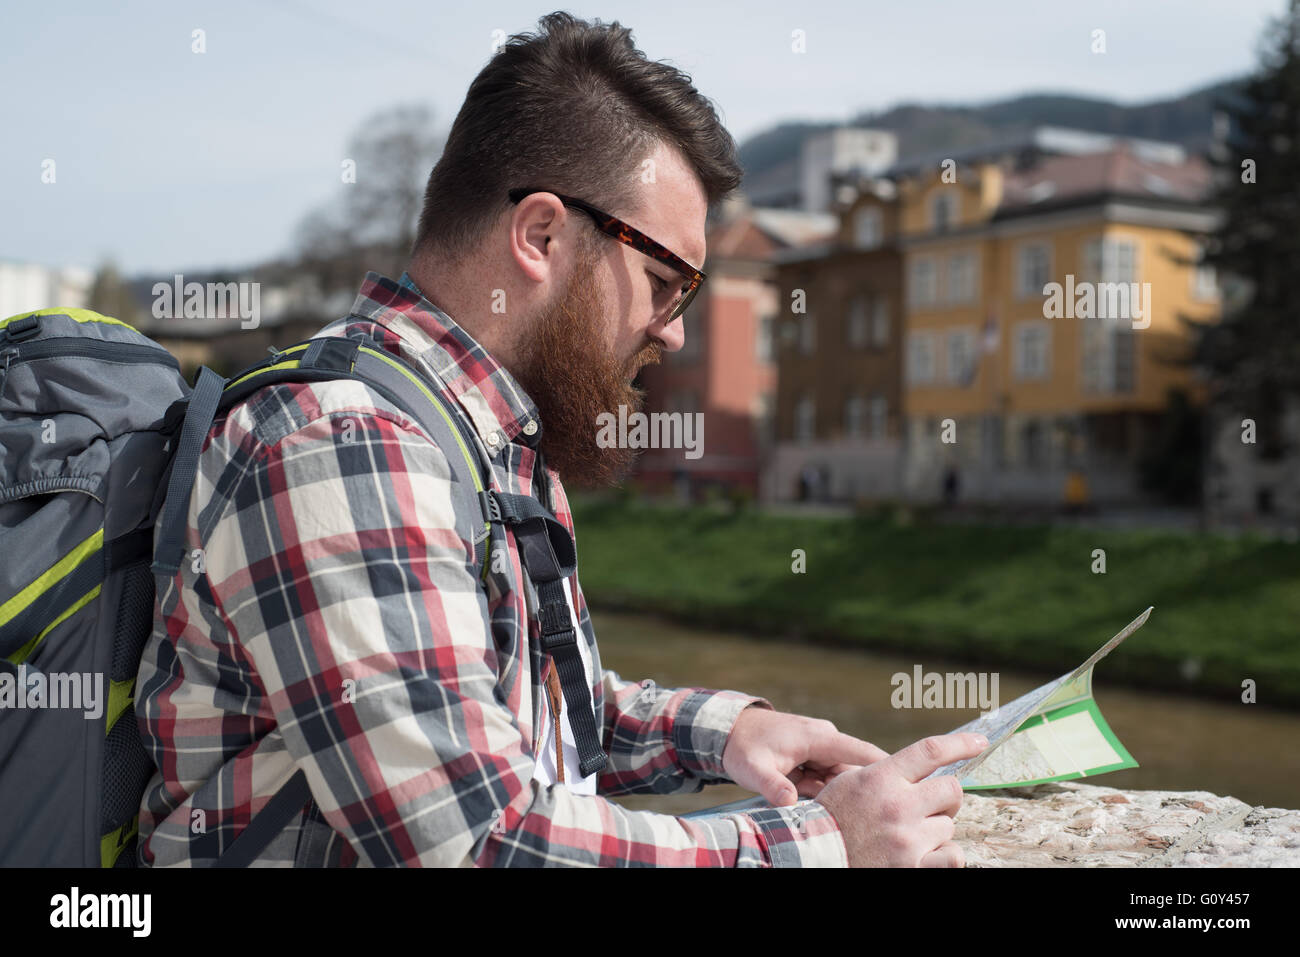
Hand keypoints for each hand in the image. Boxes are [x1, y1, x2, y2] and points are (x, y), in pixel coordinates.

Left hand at [721, 706, 888, 806]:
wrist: (727, 730)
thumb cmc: (742, 746)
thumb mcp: (753, 768)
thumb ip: (772, 786)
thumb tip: (789, 804)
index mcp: (820, 737)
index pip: (865, 753)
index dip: (889, 770)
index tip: (910, 787)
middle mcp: (825, 740)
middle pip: (856, 771)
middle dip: (860, 794)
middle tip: (865, 817)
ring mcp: (820, 749)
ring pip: (841, 778)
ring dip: (836, 796)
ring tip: (829, 809)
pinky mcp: (812, 758)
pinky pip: (827, 779)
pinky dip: (822, 793)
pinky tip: (810, 801)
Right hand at [814, 732, 986, 866]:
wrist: (814, 855)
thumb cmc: (832, 817)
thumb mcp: (851, 781)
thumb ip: (887, 772)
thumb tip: (922, 764)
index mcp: (882, 778)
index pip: (930, 751)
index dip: (961, 743)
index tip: (979, 742)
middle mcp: (898, 805)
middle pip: (951, 789)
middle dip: (945, 797)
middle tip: (931, 805)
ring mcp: (908, 838)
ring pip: (949, 825)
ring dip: (936, 829)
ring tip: (910, 834)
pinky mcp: (913, 866)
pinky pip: (953, 856)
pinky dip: (945, 855)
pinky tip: (927, 853)